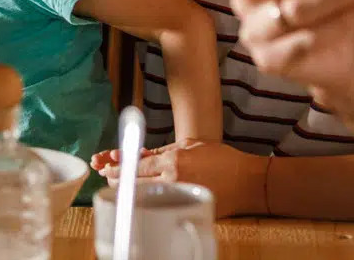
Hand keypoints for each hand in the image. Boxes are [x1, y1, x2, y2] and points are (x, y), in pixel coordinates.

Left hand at [93, 140, 268, 217]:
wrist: (247, 181)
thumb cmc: (221, 159)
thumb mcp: (190, 144)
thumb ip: (163, 150)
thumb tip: (141, 154)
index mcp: (173, 160)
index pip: (136, 165)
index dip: (118, 166)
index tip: (106, 167)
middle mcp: (173, 178)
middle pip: (135, 182)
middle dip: (118, 180)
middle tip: (108, 178)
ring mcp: (180, 195)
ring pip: (144, 196)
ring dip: (129, 192)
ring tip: (119, 189)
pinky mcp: (187, 207)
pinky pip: (161, 206)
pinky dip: (148, 202)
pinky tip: (141, 201)